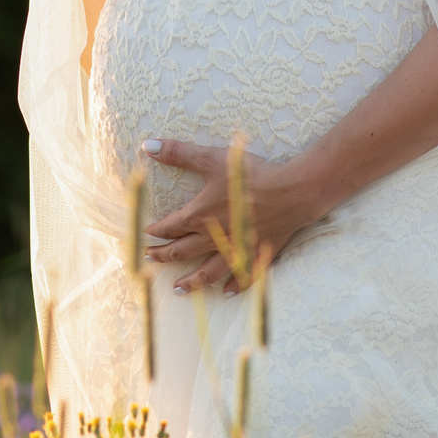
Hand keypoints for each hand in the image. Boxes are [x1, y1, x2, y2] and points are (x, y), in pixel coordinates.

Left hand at [139, 137, 333, 294]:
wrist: (291, 192)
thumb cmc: (250, 174)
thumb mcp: (211, 158)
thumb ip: (178, 152)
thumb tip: (147, 145)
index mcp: (200, 215)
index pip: (171, 227)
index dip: (156, 231)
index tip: (146, 234)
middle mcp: (214, 237)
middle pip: (183, 251)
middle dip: (164, 255)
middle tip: (149, 259)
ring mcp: (236, 249)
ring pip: (208, 272)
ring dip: (191, 282)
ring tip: (177, 289)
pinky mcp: (257, 255)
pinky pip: (243, 276)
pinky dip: (233, 285)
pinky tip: (226, 292)